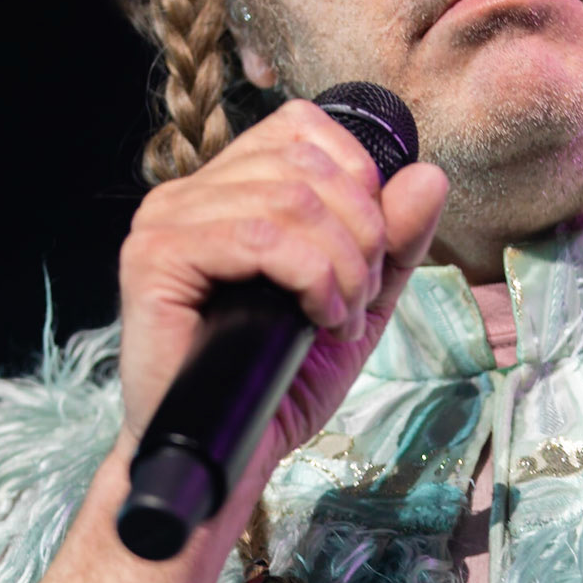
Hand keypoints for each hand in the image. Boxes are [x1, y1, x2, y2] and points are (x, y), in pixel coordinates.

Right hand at [117, 99, 447, 481]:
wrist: (226, 455)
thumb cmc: (276, 383)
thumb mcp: (358, 303)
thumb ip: (395, 242)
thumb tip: (428, 176)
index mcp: (228, 188)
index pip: (303, 126)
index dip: (359, 178)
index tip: (371, 255)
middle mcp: (190, 193)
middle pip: (306, 161)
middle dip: (361, 230)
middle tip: (360, 298)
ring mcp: (166, 221)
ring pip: (289, 198)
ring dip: (340, 263)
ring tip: (339, 317)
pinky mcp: (155, 259)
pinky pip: (257, 237)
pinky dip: (310, 277)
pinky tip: (317, 318)